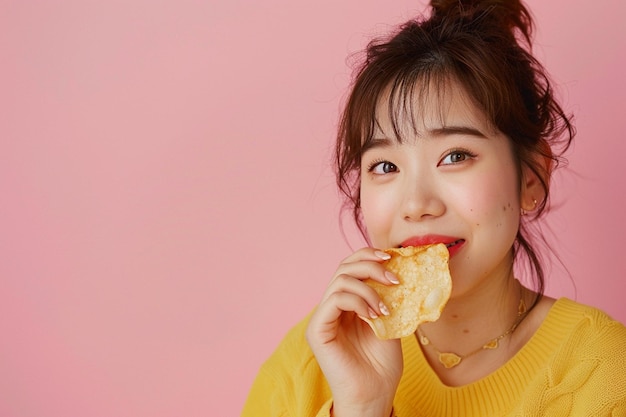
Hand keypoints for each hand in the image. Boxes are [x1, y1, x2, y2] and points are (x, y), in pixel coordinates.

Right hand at [306, 247, 402, 416]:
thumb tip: (402, 270)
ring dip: (367, 288)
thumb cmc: (382, 366)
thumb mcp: (391, 323)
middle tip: (394, 277)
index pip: (351, 267)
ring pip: (339, 280)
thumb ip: (389, 298)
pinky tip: (373, 315)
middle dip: (370, 265)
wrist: (374, 396)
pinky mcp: (317, 329)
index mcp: (347, 304)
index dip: (369, 256)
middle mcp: (332, 307)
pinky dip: (357, 301)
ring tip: (385, 307)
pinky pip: (334, 300)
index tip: (393, 257)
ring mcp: (323, 317)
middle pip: (343, 267)